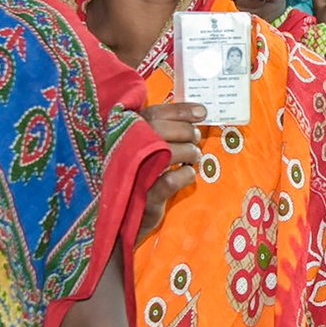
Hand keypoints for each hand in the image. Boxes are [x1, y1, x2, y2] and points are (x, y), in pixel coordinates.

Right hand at [138, 102, 204, 242]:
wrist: (124, 215)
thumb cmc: (140, 175)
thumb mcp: (146, 149)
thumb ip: (164, 131)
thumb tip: (198, 114)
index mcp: (125, 135)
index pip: (154, 113)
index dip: (180, 111)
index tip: (201, 112)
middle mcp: (125, 151)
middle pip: (159, 129)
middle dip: (186, 131)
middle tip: (196, 138)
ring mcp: (133, 174)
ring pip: (166, 152)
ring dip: (189, 152)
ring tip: (194, 156)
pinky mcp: (144, 197)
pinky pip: (170, 181)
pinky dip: (185, 175)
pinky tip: (187, 174)